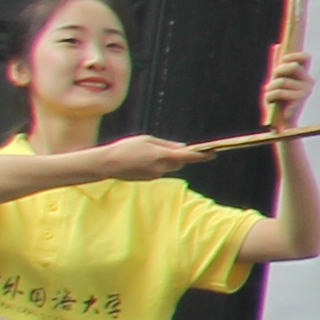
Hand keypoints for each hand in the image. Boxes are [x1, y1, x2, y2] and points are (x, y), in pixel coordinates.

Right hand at [88, 132, 212, 178]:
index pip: (188, 156)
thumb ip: (166, 144)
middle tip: (179, 148)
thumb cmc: (126, 147)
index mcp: (162, 155)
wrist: (107, 164)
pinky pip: (159, 171)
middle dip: (180, 155)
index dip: (202, 155)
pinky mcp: (149, 179)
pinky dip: (157, 165)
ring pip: (169, 167)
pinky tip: (144, 160)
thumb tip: (182, 147)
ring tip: (152, 152)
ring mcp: (155, 175)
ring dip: (168, 160)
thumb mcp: (147, 140)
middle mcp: (161, 167)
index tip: (212, 153)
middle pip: (179, 162)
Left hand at [258, 46, 310, 128]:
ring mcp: (306, 90)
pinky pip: (279, 91)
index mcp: (305, 76)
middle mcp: (309, 81)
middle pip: (292, 66)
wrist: (282, 123)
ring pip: (281, 81)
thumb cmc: (279, 101)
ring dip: (270, 88)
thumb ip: (278, 65)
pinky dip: (270, 96)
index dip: (293, 55)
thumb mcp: (278, 80)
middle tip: (271, 81)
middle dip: (277, 72)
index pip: (305, 57)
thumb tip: (277, 46)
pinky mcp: (300, 99)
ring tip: (269, 96)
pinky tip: (270, 101)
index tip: (282, 61)